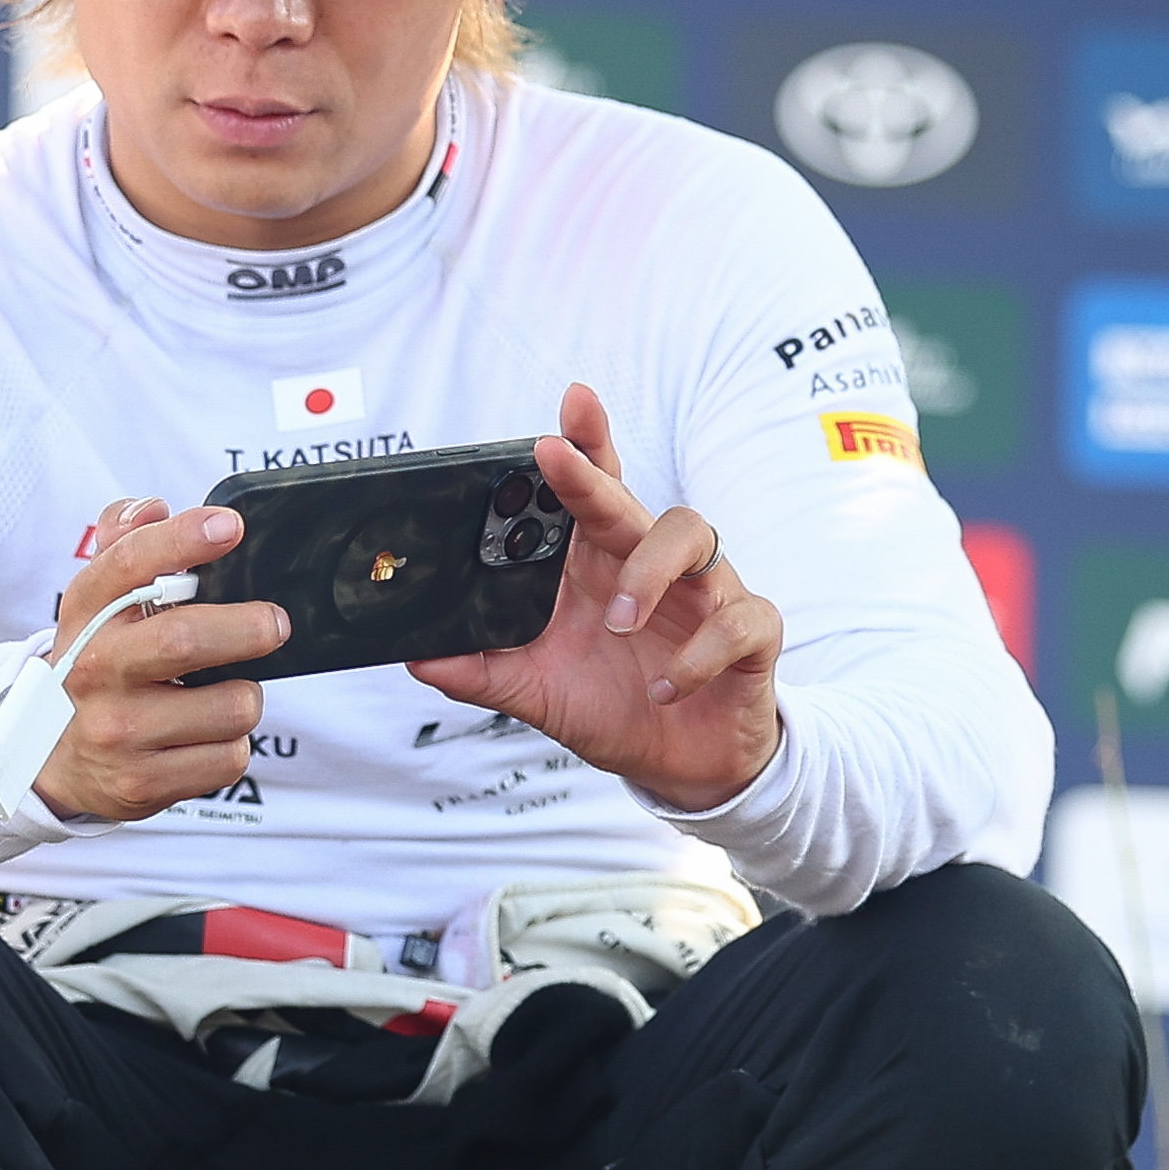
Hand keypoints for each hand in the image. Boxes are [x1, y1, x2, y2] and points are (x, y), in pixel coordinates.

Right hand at [30, 495, 289, 823]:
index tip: (229, 528)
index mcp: (86, 616)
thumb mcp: (94, 606)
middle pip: (185, 639)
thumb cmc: (93, 669)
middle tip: (273, 624)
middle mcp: (95, 672)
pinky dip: (231, 746)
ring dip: (243, 697)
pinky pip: (227, 758)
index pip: (129, 564)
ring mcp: (118, 732)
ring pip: (228, 706)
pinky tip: (204, 737)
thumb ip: (124, 545)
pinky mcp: (142, 784)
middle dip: (248, 628)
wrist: (49, 762)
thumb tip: (155, 507)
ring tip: (222, 694)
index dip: (182, 539)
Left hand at [408, 384, 782, 813]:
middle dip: (592, 475)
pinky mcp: (749, 634)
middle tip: (553, 458)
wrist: (683, 767)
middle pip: (629, 500)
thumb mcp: (538, 695)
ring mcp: (706, 594)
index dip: (586, 442)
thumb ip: (484, 674)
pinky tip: (668, 685)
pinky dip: (701, 653)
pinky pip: (738, 620)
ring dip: (648, 574)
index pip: (593, 488)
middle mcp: (654, 566)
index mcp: (601, 565)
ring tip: (617, 623)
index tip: (570, 401)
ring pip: (692, 535)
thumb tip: (419, 660)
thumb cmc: (615, 709)